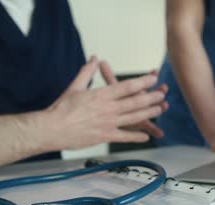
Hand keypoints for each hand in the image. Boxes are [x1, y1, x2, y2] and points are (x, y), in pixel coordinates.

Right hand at [38, 56, 167, 150]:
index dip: (142, 83)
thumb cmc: (61, 108)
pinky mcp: (105, 136)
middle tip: (163, 94)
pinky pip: (124, 136)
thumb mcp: (75, 86)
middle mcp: (107, 108)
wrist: (51, 129)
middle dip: (151, 97)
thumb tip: (94, 58)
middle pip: (134, 102)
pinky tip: (146, 136)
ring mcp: (107, 123)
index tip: (152, 79)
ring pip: (133, 117)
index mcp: (101, 95)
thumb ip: (87, 72)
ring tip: (160, 109)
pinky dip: (136, 136)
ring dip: (149, 113)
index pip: (126, 86)